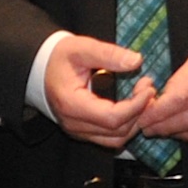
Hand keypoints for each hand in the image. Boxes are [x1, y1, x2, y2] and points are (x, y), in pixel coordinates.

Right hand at [42, 34, 154, 148]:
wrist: (40, 69)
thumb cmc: (59, 58)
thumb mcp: (81, 48)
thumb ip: (108, 54)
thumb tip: (136, 61)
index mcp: (72, 105)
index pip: (112, 118)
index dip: (136, 106)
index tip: (148, 87)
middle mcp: (74, 124)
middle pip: (117, 132)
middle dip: (139, 112)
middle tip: (147, 88)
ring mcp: (78, 131)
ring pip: (116, 139)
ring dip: (135, 121)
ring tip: (143, 98)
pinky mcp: (84, 132)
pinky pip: (110, 138)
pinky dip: (126, 126)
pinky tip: (133, 107)